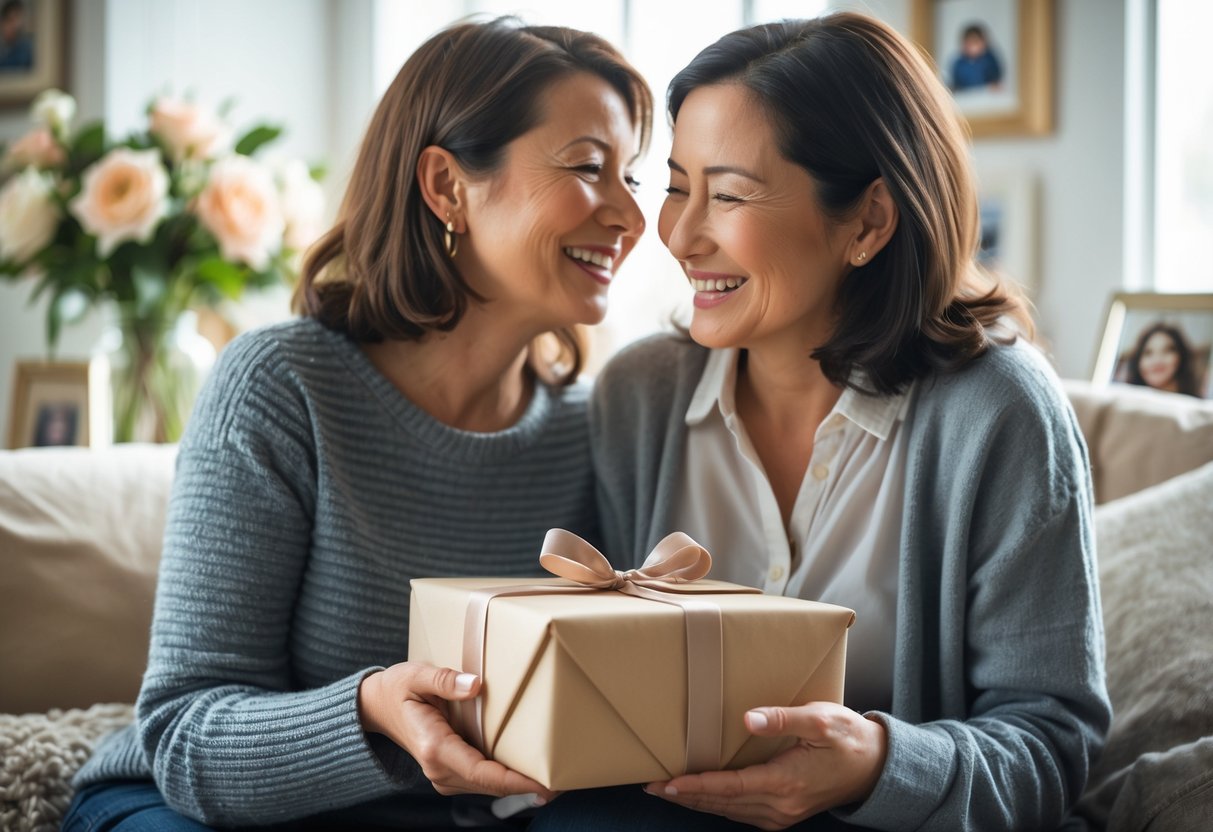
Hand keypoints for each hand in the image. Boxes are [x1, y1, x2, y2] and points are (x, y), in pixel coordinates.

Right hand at [358, 662, 554, 802]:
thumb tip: (475, 684)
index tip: (546, 784)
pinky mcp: (449, 773)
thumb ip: (444, 680)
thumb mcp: (415, 675)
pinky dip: (507, 779)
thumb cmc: (397, 688)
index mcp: (434, 747)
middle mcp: (439, 769)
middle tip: (568, 780)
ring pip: (489, 786)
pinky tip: (532, 772)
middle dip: (529, 786)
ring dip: (521, 785)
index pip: (483, 772)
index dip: (516, 782)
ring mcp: (443, 775)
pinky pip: (483, 780)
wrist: (375, 708)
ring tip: (558, 777)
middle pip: (491, 785)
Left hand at [645, 702, 886, 829]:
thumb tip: (748, 719)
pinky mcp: (782, 814)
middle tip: (650, 784)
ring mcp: (781, 814)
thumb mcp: (821, 721)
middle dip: (685, 795)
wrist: (875, 767)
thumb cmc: (849, 739)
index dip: (697, 784)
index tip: (668, 781)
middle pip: (723, 803)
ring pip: (729, 810)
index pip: (730, 787)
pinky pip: (740, 811)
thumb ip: (784, 719)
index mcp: (786, 783)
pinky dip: (716, 803)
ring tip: (666, 789)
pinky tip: (701, 794)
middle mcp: (780, 806)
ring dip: (697, 801)